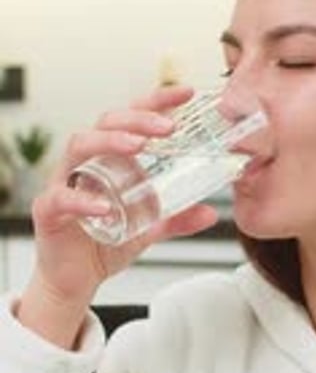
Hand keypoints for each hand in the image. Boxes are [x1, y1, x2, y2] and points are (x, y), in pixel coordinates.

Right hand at [17, 86, 218, 345]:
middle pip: (106, 122)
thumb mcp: (149, 228)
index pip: (132, 118)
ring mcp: (65, 182)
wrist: (75, 279)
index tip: (186, 93)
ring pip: (79, 145)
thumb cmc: (104, 241)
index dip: (156, 102)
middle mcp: (86, 162)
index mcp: (110, 158)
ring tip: (137, 147)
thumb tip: (210, 212)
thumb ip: (176, 218)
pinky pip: (62, 198)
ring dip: (110, 142)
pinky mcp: (49, 211)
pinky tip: (104, 207)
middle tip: (168, 128)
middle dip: (138, 119)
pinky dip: (82, 200)